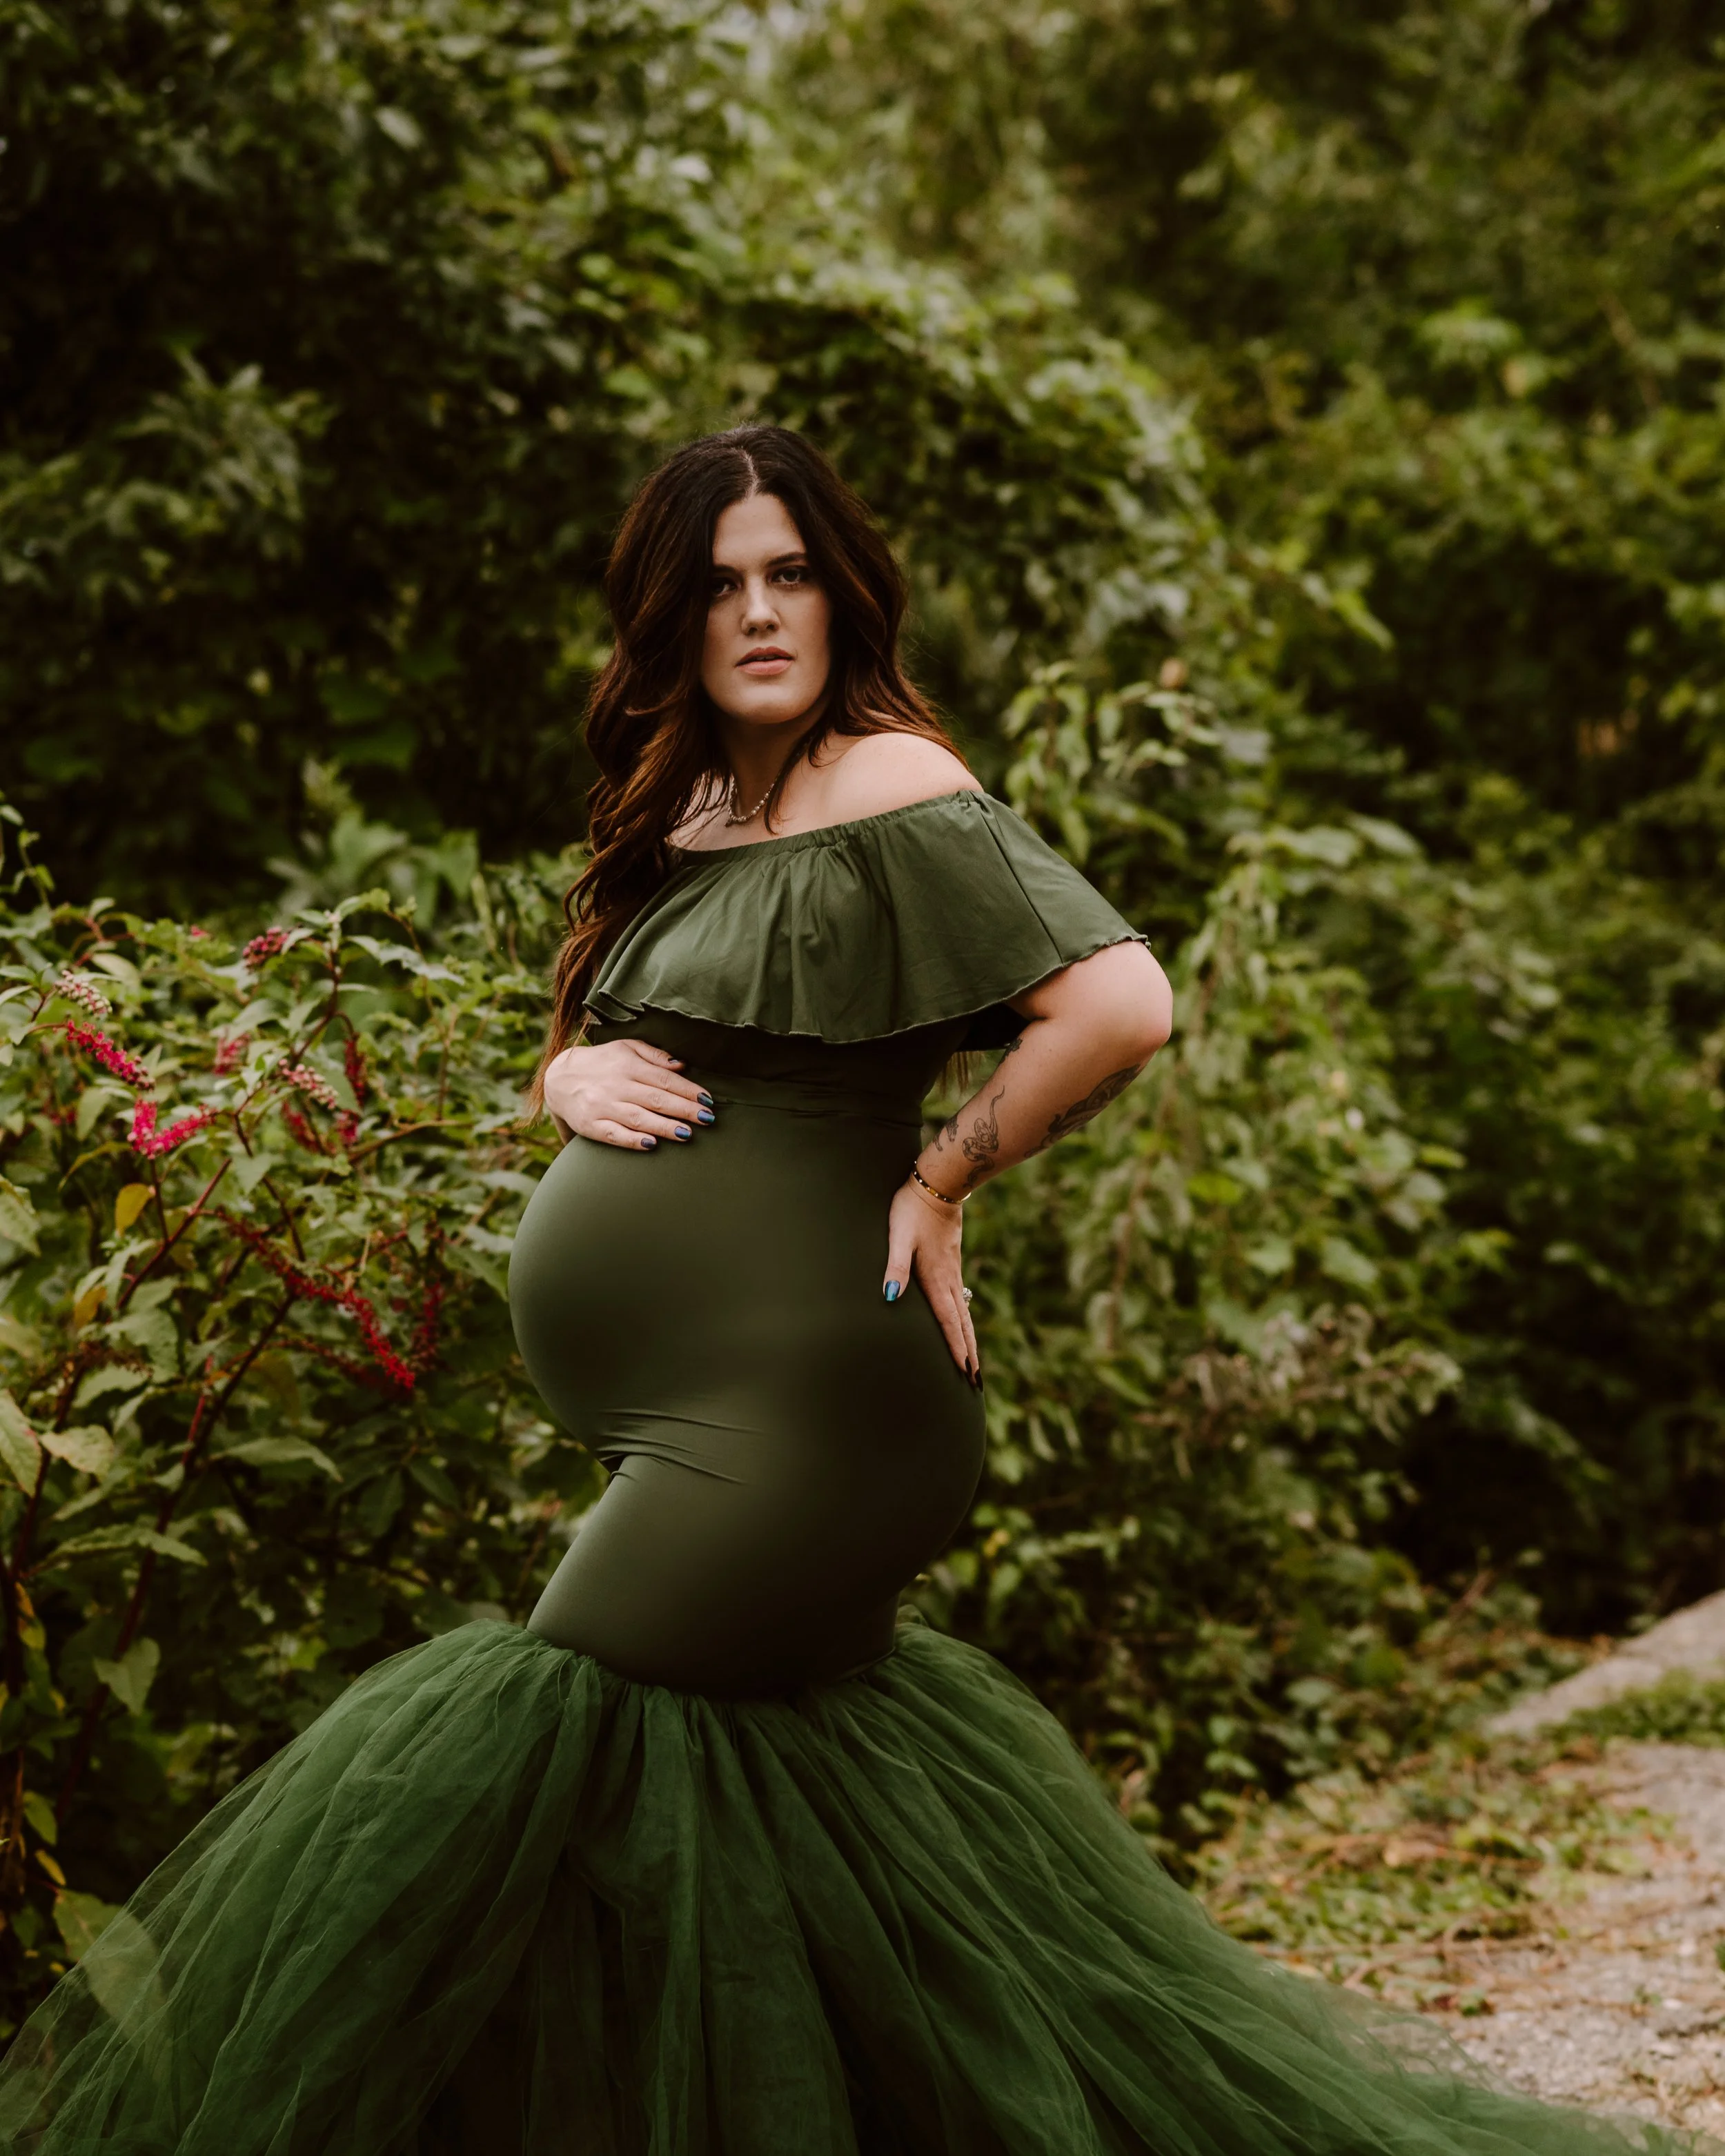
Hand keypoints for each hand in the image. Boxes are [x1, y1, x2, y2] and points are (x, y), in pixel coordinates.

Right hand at [544, 1039, 712, 1150]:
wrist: (558, 1078)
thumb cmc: (601, 1063)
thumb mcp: (625, 1048)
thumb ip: (654, 1055)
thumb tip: (682, 1064)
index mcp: (628, 1065)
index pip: (664, 1078)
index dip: (688, 1090)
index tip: (707, 1100)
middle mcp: (616, 1085)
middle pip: (655, 1098)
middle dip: (683, 1109)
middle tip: (708, 1119)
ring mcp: (602, 1106)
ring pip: (637, 1117)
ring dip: (664, 1126)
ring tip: (687, 1133)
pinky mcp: (590, 1125)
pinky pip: (613, 1134)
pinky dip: (632, 1140)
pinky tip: (651, 1144)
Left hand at [883, 1175, 980, 1386]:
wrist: (938, 1184)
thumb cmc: (911, 1210)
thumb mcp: (898, 1237)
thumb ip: (895, 1267)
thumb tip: (889, 1298)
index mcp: (936, 1278)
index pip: (947, 1321)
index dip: (956, 1348)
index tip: (966, 1372)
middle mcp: (948, 1279)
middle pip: (962, 1323)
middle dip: (969, 1352)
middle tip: (977, 1381)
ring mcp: (953, 1271)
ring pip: (964, 1312)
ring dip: (969, 1338)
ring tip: (974, 1360)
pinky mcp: (952, 1263)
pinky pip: (961, 1299)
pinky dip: (965, 1318)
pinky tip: (963, 1322)